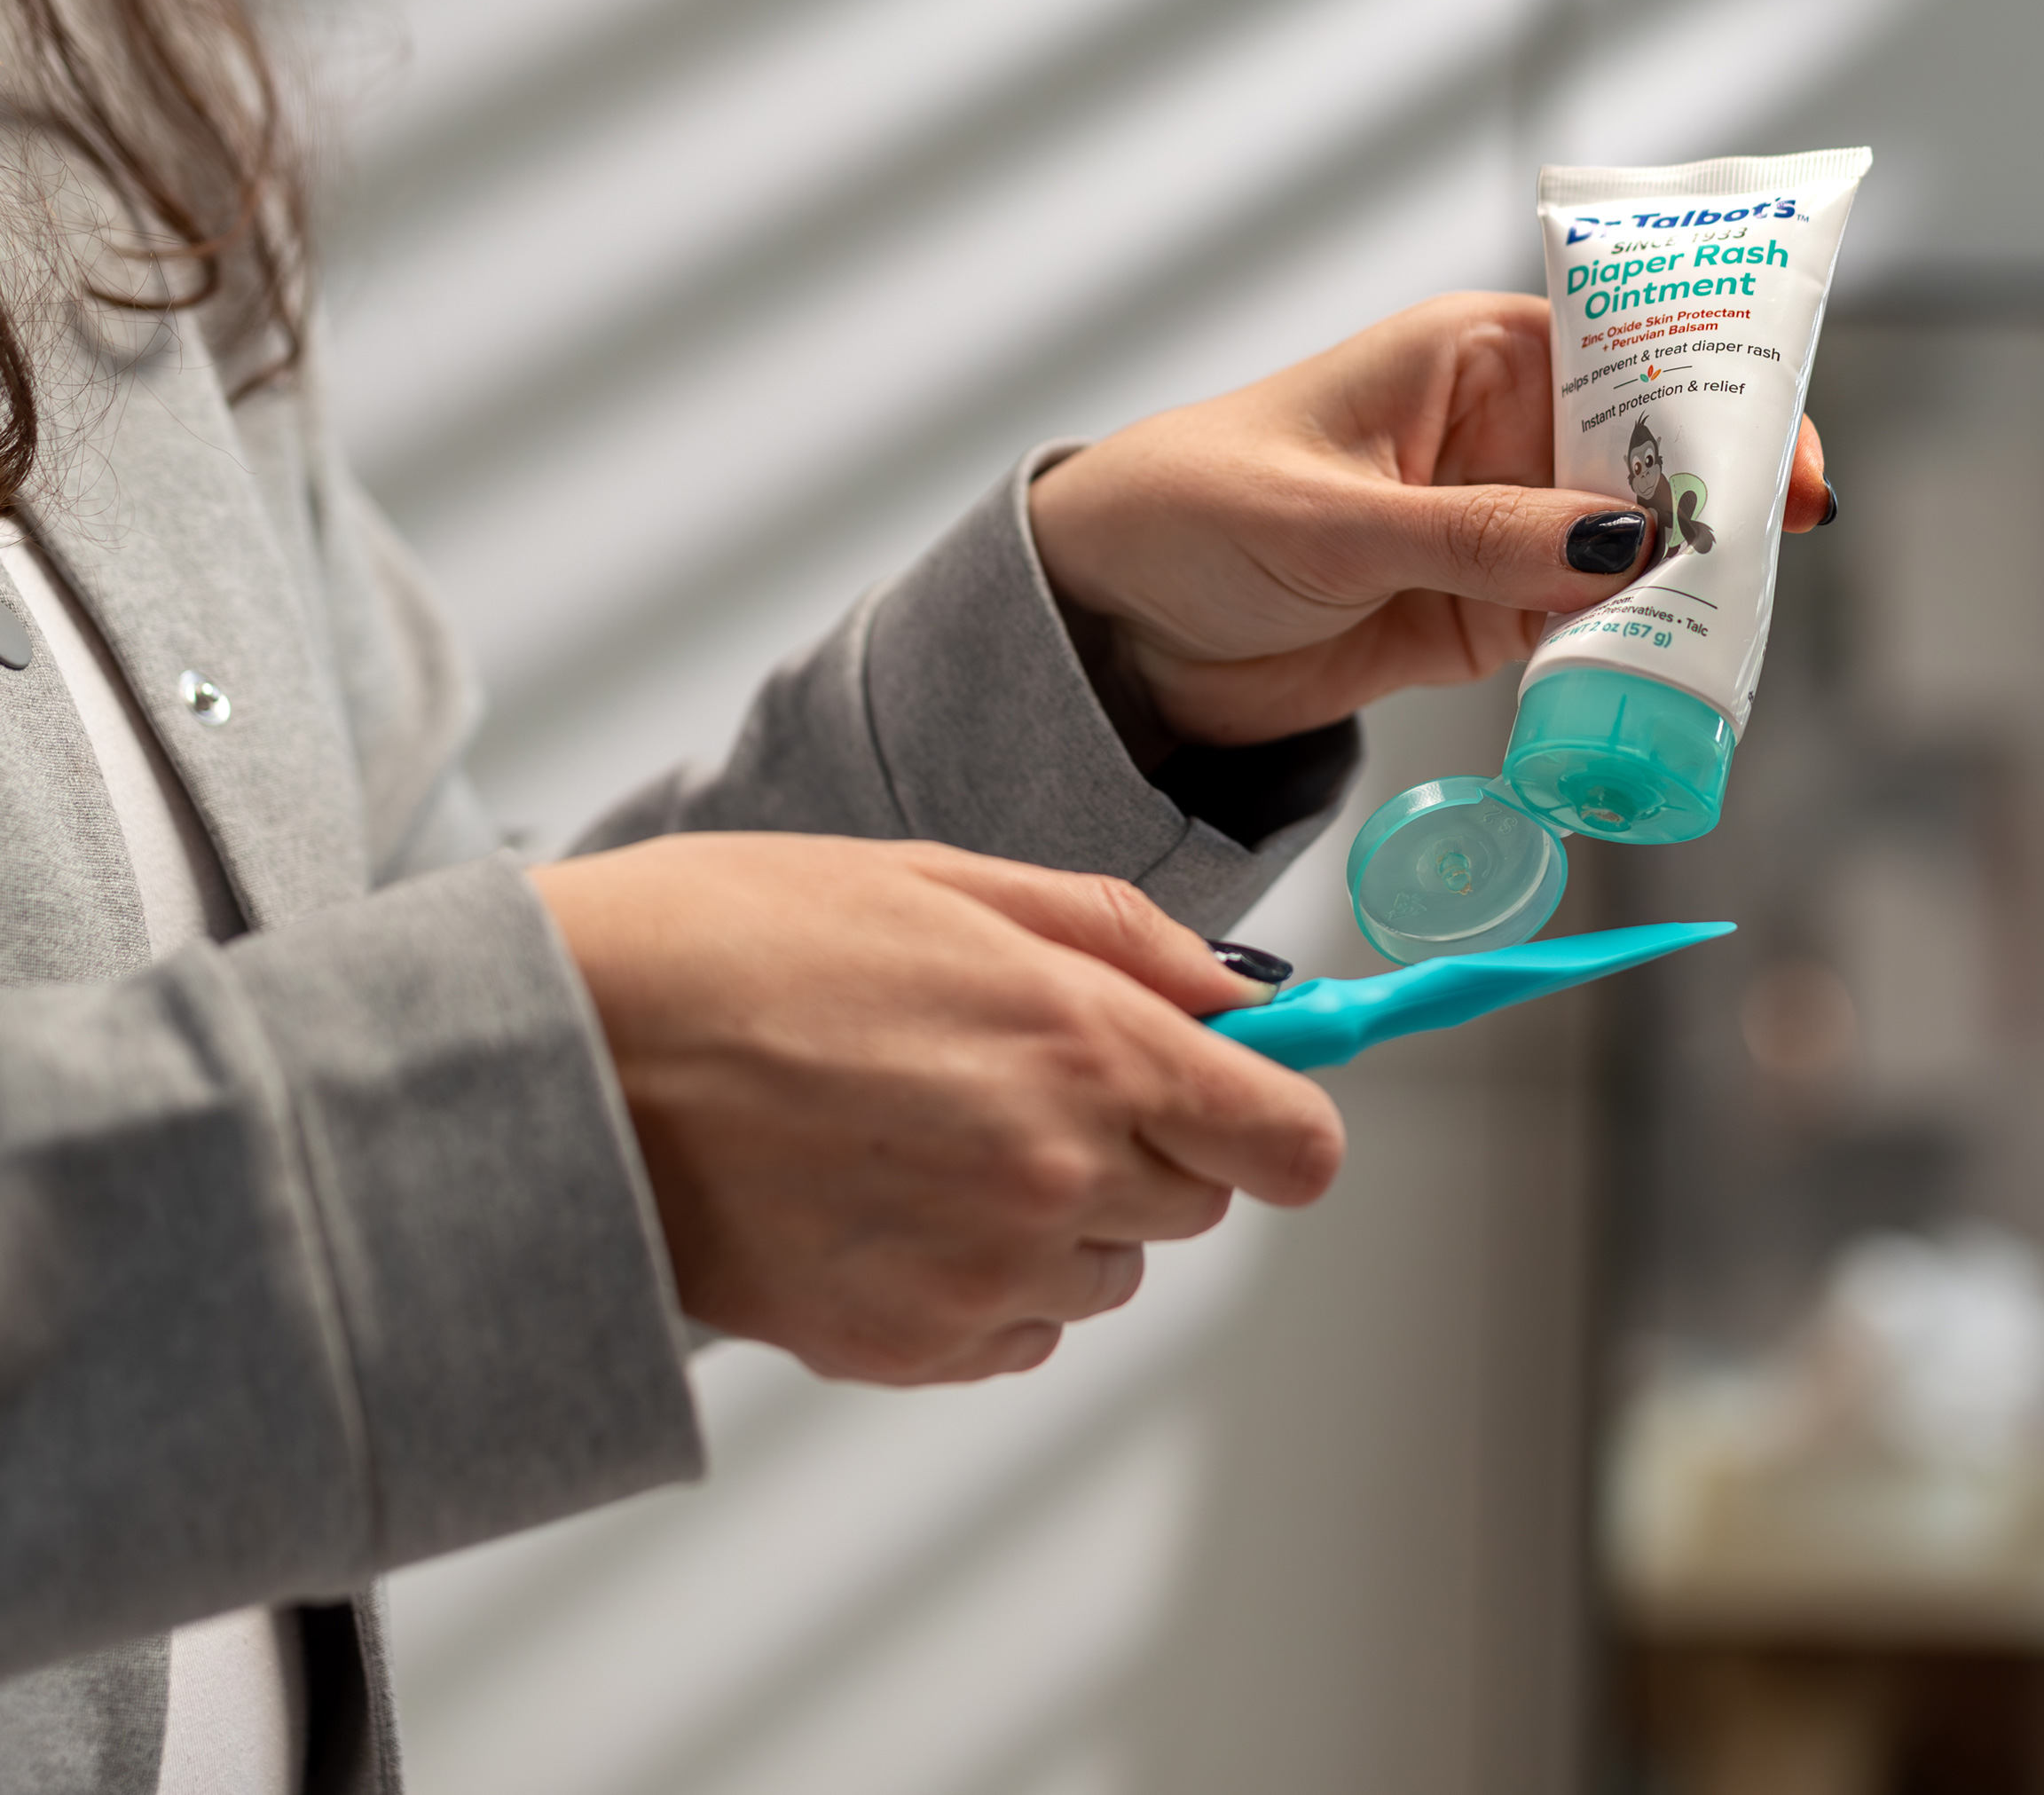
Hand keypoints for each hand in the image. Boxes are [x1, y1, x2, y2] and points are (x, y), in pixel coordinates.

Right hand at [531, 834, 1341, 1383]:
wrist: (562, 1058)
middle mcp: (1054, 1173)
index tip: (1249, 1092)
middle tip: (1021, 1070)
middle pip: (1200, 1202)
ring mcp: (981, 1276)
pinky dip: (984, 1278)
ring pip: (1108, 1270)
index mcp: (1085, 1043)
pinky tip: (888, 1198)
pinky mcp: (903, 1350)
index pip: (1292, 1141)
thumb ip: (1122, 940)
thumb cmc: (738, 939)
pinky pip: (1016, 1332)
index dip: (1282, 1115)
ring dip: (1062, 1212)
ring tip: (929, 1128)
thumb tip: (1242, 996)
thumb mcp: (945, 881)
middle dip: (1146, 1140)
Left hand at [1028, 292, 1830, 750]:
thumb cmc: (1188, 510)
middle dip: (1718, 499)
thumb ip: (1476, 534)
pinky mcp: (1483, 614)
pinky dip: (1626, 651)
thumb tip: (1621, 542)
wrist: (1112, 623)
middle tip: (1783, 552)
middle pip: (1653, 455)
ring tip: (1736, 622)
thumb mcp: (1333, 519)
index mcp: (1469, 357)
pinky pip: (1583, 628)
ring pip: (1632, 549)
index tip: (1781, 458)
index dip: (1717, 393)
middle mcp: (1501, 434)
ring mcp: (1498, 528)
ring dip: (1683, 584)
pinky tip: (1666, 671)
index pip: (1628, 348)